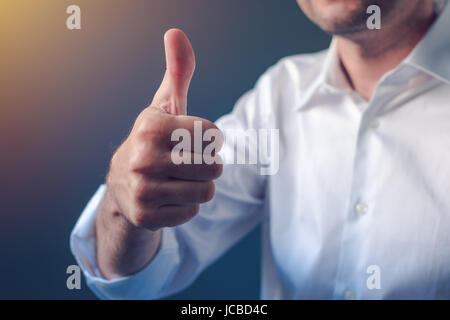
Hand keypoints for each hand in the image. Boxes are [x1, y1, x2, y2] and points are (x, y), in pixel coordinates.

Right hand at [105, 29, 222, 230]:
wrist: (123, 187)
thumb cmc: (154, 142)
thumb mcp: (165, 106)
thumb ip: (177, 72)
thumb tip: (176, 32)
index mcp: (151, 126)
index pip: (214, 134)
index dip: (211, 139)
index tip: (191, 140)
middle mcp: (142, 157)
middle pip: (214, 166)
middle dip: (208, 164)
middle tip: (187, 163)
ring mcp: (142, 190)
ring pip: (207, 192)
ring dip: (199, 187)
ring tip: (178, 181)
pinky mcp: (145, 217)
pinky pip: (192, 213)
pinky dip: (186, 207)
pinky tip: (168, 198)